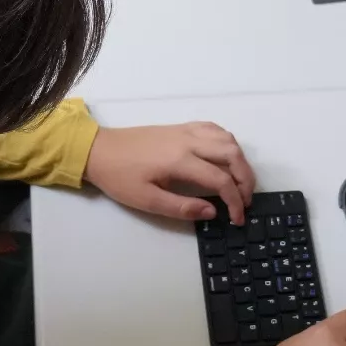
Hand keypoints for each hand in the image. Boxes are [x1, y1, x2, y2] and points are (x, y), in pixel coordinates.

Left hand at [84, 122, 255, 224]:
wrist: (99, 150)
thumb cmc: (120, 177)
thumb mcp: (146, 200)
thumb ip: (181, 207)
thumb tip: (213, 211)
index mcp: (180, 161)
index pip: (221, 180)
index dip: (235, 201)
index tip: (237, 218)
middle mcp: (188, 141)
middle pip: (232, 154)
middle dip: (246, 179)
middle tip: (246, 200)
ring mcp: (185, 130)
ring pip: (227, 138)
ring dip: (240, 160)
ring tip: (239, 181)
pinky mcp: (180, 127)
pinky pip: (214, 128)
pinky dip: (227, 142)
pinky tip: (225, 157)